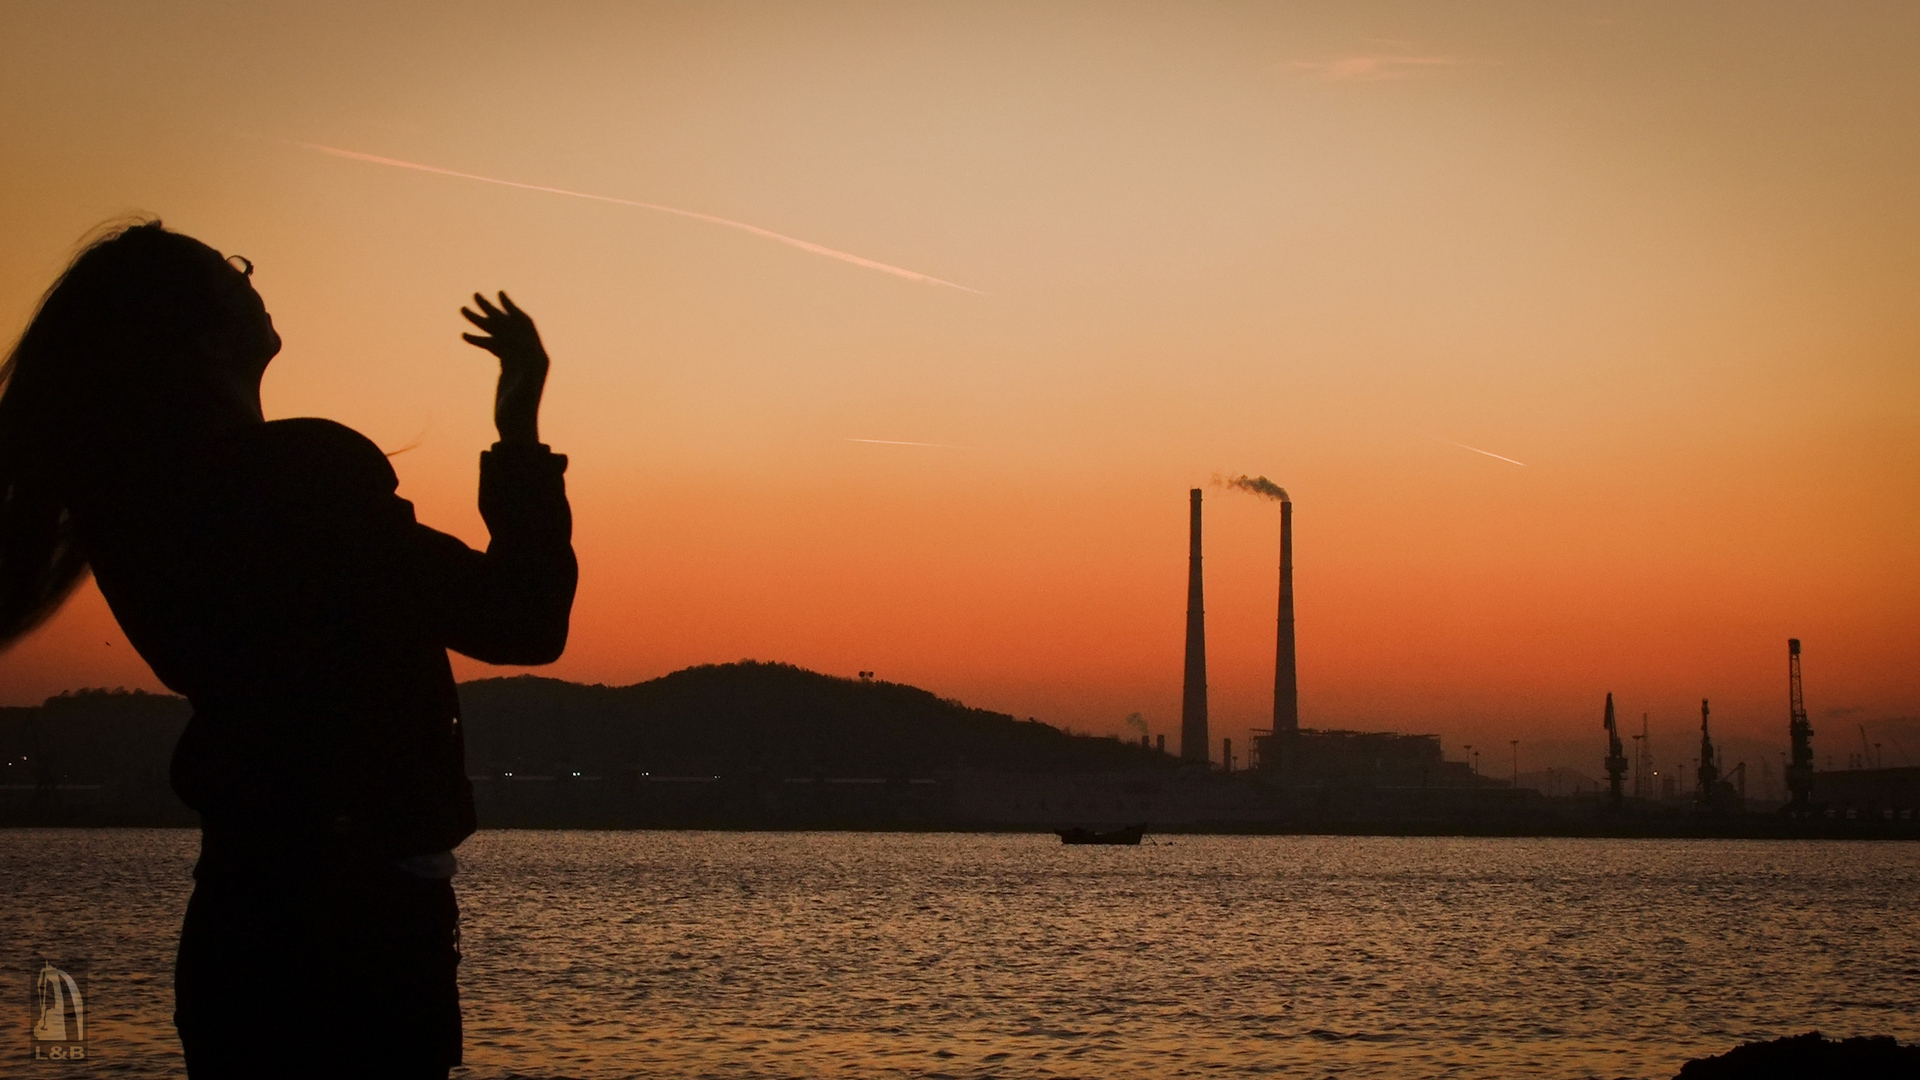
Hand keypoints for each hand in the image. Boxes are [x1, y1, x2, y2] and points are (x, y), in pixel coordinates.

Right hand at [461, 292, 548, 446]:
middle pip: (510, 326)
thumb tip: (527, 349)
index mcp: (536, 355)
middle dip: (492, 311)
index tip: (499, 294)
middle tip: (474, 295)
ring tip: (462, 309)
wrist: (516, 428)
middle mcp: (529, 355)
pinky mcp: (508, 368)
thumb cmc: (521, 411)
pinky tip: (464, 335)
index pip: (524, 325)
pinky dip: (480, 340)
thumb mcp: (525, 389)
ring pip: (499, 335)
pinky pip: (494, 347)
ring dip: (482, 323)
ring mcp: (518, 361)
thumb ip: (527, 368)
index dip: (512, 309)